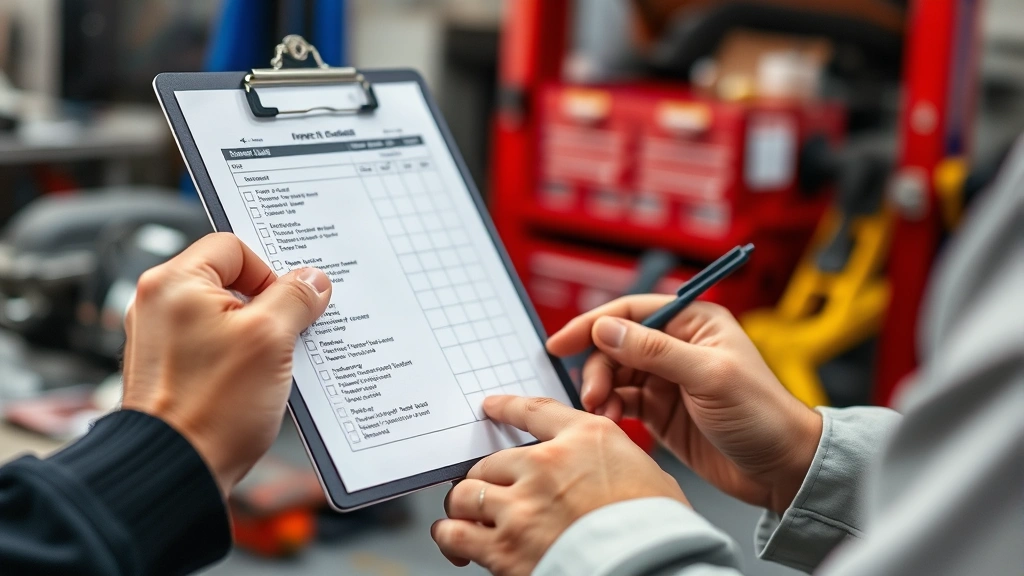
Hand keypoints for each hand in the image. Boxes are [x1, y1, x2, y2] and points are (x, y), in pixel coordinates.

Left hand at [121, 233, 331, 495]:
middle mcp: (158, 305)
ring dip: (256, 334)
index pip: (233, 247)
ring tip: (274, 364)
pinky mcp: (168, 371)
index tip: (289, 303)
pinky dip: (239, 357)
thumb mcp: (270, 340)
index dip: (269, 271)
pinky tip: (257, 382)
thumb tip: (312, 281)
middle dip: (267, 306)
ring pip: (223, 316)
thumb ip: (295, 298)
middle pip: (228, 281)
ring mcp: (159, 340)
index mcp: (174, 283)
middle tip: (289, 332)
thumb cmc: (211, 407)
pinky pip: (212, 346)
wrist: (175, 470)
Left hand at [432, 395, 685, 575]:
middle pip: (490, 460)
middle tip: (487, 494)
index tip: (489, 407)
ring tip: (465, 519)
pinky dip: (451, 537)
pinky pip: (457, 533)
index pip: (533, 411)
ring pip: (466, 494)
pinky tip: (457, 544)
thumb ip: (614, 465)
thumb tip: (607, 477)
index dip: (505, 408)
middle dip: (485, 479)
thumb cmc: (658, 528)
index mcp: (585, 439)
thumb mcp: (648, 475)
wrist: (652, 566)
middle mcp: (546, 464)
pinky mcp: (504, 544)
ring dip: (464, 507)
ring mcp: (522, 504)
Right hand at [546, 296, 820, 513]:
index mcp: (694, 322)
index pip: (631, 312)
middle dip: (597, 367)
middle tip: (591, 395)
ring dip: (600, 391)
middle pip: (616, 345)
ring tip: (600, 412)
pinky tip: (608, 421)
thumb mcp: (709, 377)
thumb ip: (655, 351)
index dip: (593, 325)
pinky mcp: (661, 411)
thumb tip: (606, 329)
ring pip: (615, 374)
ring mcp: (668, 379)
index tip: (560, 343)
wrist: (783, 469)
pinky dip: (609, 409)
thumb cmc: (762, 415)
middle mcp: (677, 346)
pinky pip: (622, 401)